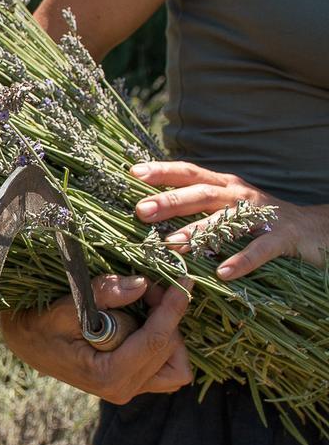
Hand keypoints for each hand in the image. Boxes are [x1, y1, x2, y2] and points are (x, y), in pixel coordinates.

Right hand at [0, 275, 193, 404]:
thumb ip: (103, 294)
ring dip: (170, 335)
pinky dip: (165, 348)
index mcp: (108, 376)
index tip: (183, 282)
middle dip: (167, 315)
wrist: (27, 343)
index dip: (173, 309)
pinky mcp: (130, 385)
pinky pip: (165, 371)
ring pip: (176, 367)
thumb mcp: (66, 307)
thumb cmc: (41, 326)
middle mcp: (123, 389)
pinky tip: (146, 324)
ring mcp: (128, 390)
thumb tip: (141, 284)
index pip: (156, 342)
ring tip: (149, 308)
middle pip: (170, 351)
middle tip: (148, 288)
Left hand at [130, 161, 328, 279]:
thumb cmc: (260, 218)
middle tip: (141, 211)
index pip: (189, 172)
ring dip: (197, 232)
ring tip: (171, 244)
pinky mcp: (282, 238)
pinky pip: (259, 249)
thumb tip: (151, 208)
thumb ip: (196, 204)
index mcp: (224, 185)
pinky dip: (241, 261)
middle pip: (201, 193)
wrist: (315, 228)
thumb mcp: (226, 205)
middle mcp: (239, 195)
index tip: (134, 173)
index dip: (163, 171)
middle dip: (170, 201)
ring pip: (225, 221)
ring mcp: (261, 216)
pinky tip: (222, 273)